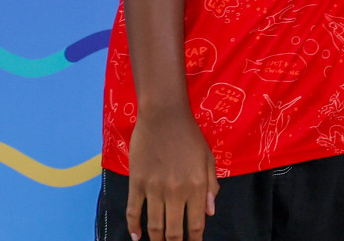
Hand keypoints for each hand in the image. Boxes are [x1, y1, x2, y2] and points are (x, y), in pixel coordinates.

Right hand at [127, 105, 218, 240]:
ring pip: (154, 225)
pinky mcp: (137, 183)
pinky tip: (136, 237)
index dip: (195, 240)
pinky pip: (133, 211)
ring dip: (156, 239)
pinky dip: (133, 227)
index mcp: (196, 186)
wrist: (164, 115)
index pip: (196, 223)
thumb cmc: (189, 135)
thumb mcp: (208, 158)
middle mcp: (176, 192)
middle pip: (174, 230)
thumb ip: (211, 186)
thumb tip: (210, 213)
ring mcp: (154, 189)